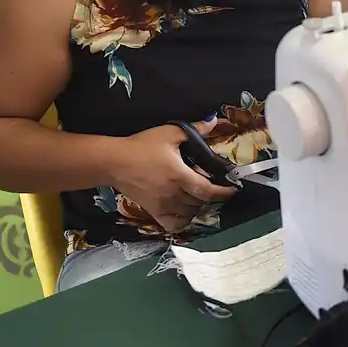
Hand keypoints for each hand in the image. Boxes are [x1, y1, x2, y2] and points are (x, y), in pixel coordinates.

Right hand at [108, 121, 236, 232]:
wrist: (113, 162)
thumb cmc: (142, 146)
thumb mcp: (169, 133)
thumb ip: (195, 130)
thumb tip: (214, 121)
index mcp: (180, 176)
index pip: (208, 191)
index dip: (224, 193)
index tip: (234, 189)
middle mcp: (173, 194)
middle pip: (200, 202)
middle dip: (210, 195)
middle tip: (213, 185)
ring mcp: (162, 205)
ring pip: (190, 213)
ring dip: (198, 206)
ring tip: (198, 195)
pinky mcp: (153, 211)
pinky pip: (173, 224)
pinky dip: (183, 220)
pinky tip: (185, 211)